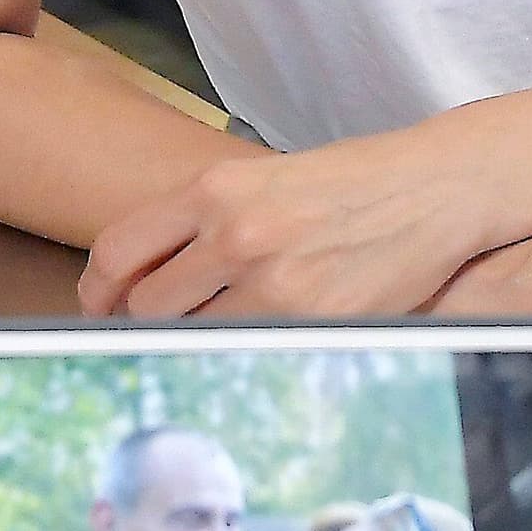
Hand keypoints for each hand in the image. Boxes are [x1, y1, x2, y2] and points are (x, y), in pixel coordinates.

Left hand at [80, 125, 510, 324]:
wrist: (434, 186)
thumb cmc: (352, 182)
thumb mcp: (266, 178)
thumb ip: (209, 218)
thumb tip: (152, 274)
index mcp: (215, 189)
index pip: (118, 247)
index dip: (97, 288)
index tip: (99, 305)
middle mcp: (233, 231)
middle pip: (145, 303)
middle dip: (141, 323)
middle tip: (152, 329)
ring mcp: (271, 279)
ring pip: (191, 335)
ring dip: (191, 340)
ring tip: (211, 332)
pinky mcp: (311, 317)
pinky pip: (247, 351)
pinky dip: (241, 352)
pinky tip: (255, 342)